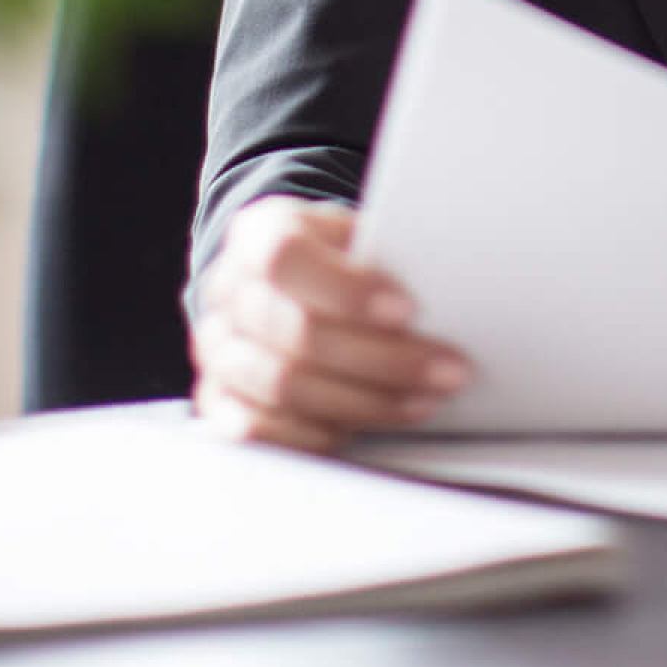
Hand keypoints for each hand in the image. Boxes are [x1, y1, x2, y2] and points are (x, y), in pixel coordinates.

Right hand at [188, 197, 470, 451]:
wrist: (295, 287)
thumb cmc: (339, 259)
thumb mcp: (359, 236)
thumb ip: (381, 256)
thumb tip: (443, 286)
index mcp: (257, 234)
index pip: (285, 258)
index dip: (346, 288)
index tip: (408, 310)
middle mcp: (227, 291)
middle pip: (296, 332)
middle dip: (383, 358)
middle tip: (448, 370)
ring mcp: (218, 351)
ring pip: (286, 388)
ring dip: (367, 402)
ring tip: (426, 399)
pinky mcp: (220, 403)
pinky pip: (264, 432)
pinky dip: (324, 433)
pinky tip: (371, 425)